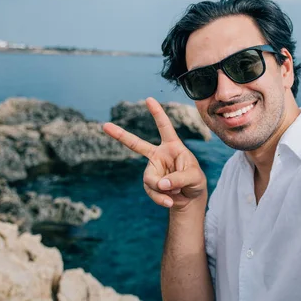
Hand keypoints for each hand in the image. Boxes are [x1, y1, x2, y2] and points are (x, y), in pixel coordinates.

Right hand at [103, 97, 207, 211]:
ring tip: (176, 191)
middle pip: (137, 144)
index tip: (149, 99)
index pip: (164, 127)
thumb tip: (160, 184)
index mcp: (172, 146)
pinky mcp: (150, 184)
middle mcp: (159, 156)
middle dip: (121, 135)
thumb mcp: (194, 177)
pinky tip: (170, 201)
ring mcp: (153, 170)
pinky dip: (161, 198)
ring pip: (150, 179)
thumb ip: (179, 178)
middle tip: (105, 126)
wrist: (190, 198)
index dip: (157, 113)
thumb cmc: (195, 181)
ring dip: (164, 188)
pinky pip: (151, 191)